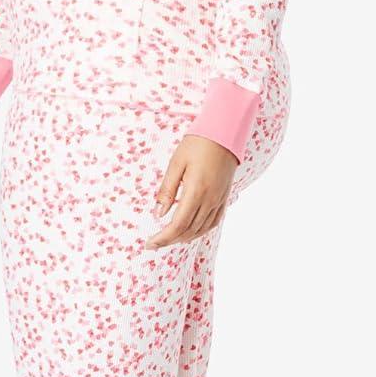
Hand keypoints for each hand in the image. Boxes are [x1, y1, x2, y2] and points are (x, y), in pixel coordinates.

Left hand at [145, 134, 237, 248]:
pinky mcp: (224, 197)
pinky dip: (200, 231)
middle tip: (154, 243)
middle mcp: (210, 199)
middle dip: (170, 240)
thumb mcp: (176, 163)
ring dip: (184, 238)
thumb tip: (158, 213)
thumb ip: (167, 190)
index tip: (150, 243)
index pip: (178, 225)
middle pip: (189, 230)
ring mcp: (219, 199)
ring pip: (201, 229)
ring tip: (169, 239)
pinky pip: (213, 222)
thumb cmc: (197, 144)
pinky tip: (190, 231)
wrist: (225, 133)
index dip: (163, 238)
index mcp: (196, 191)